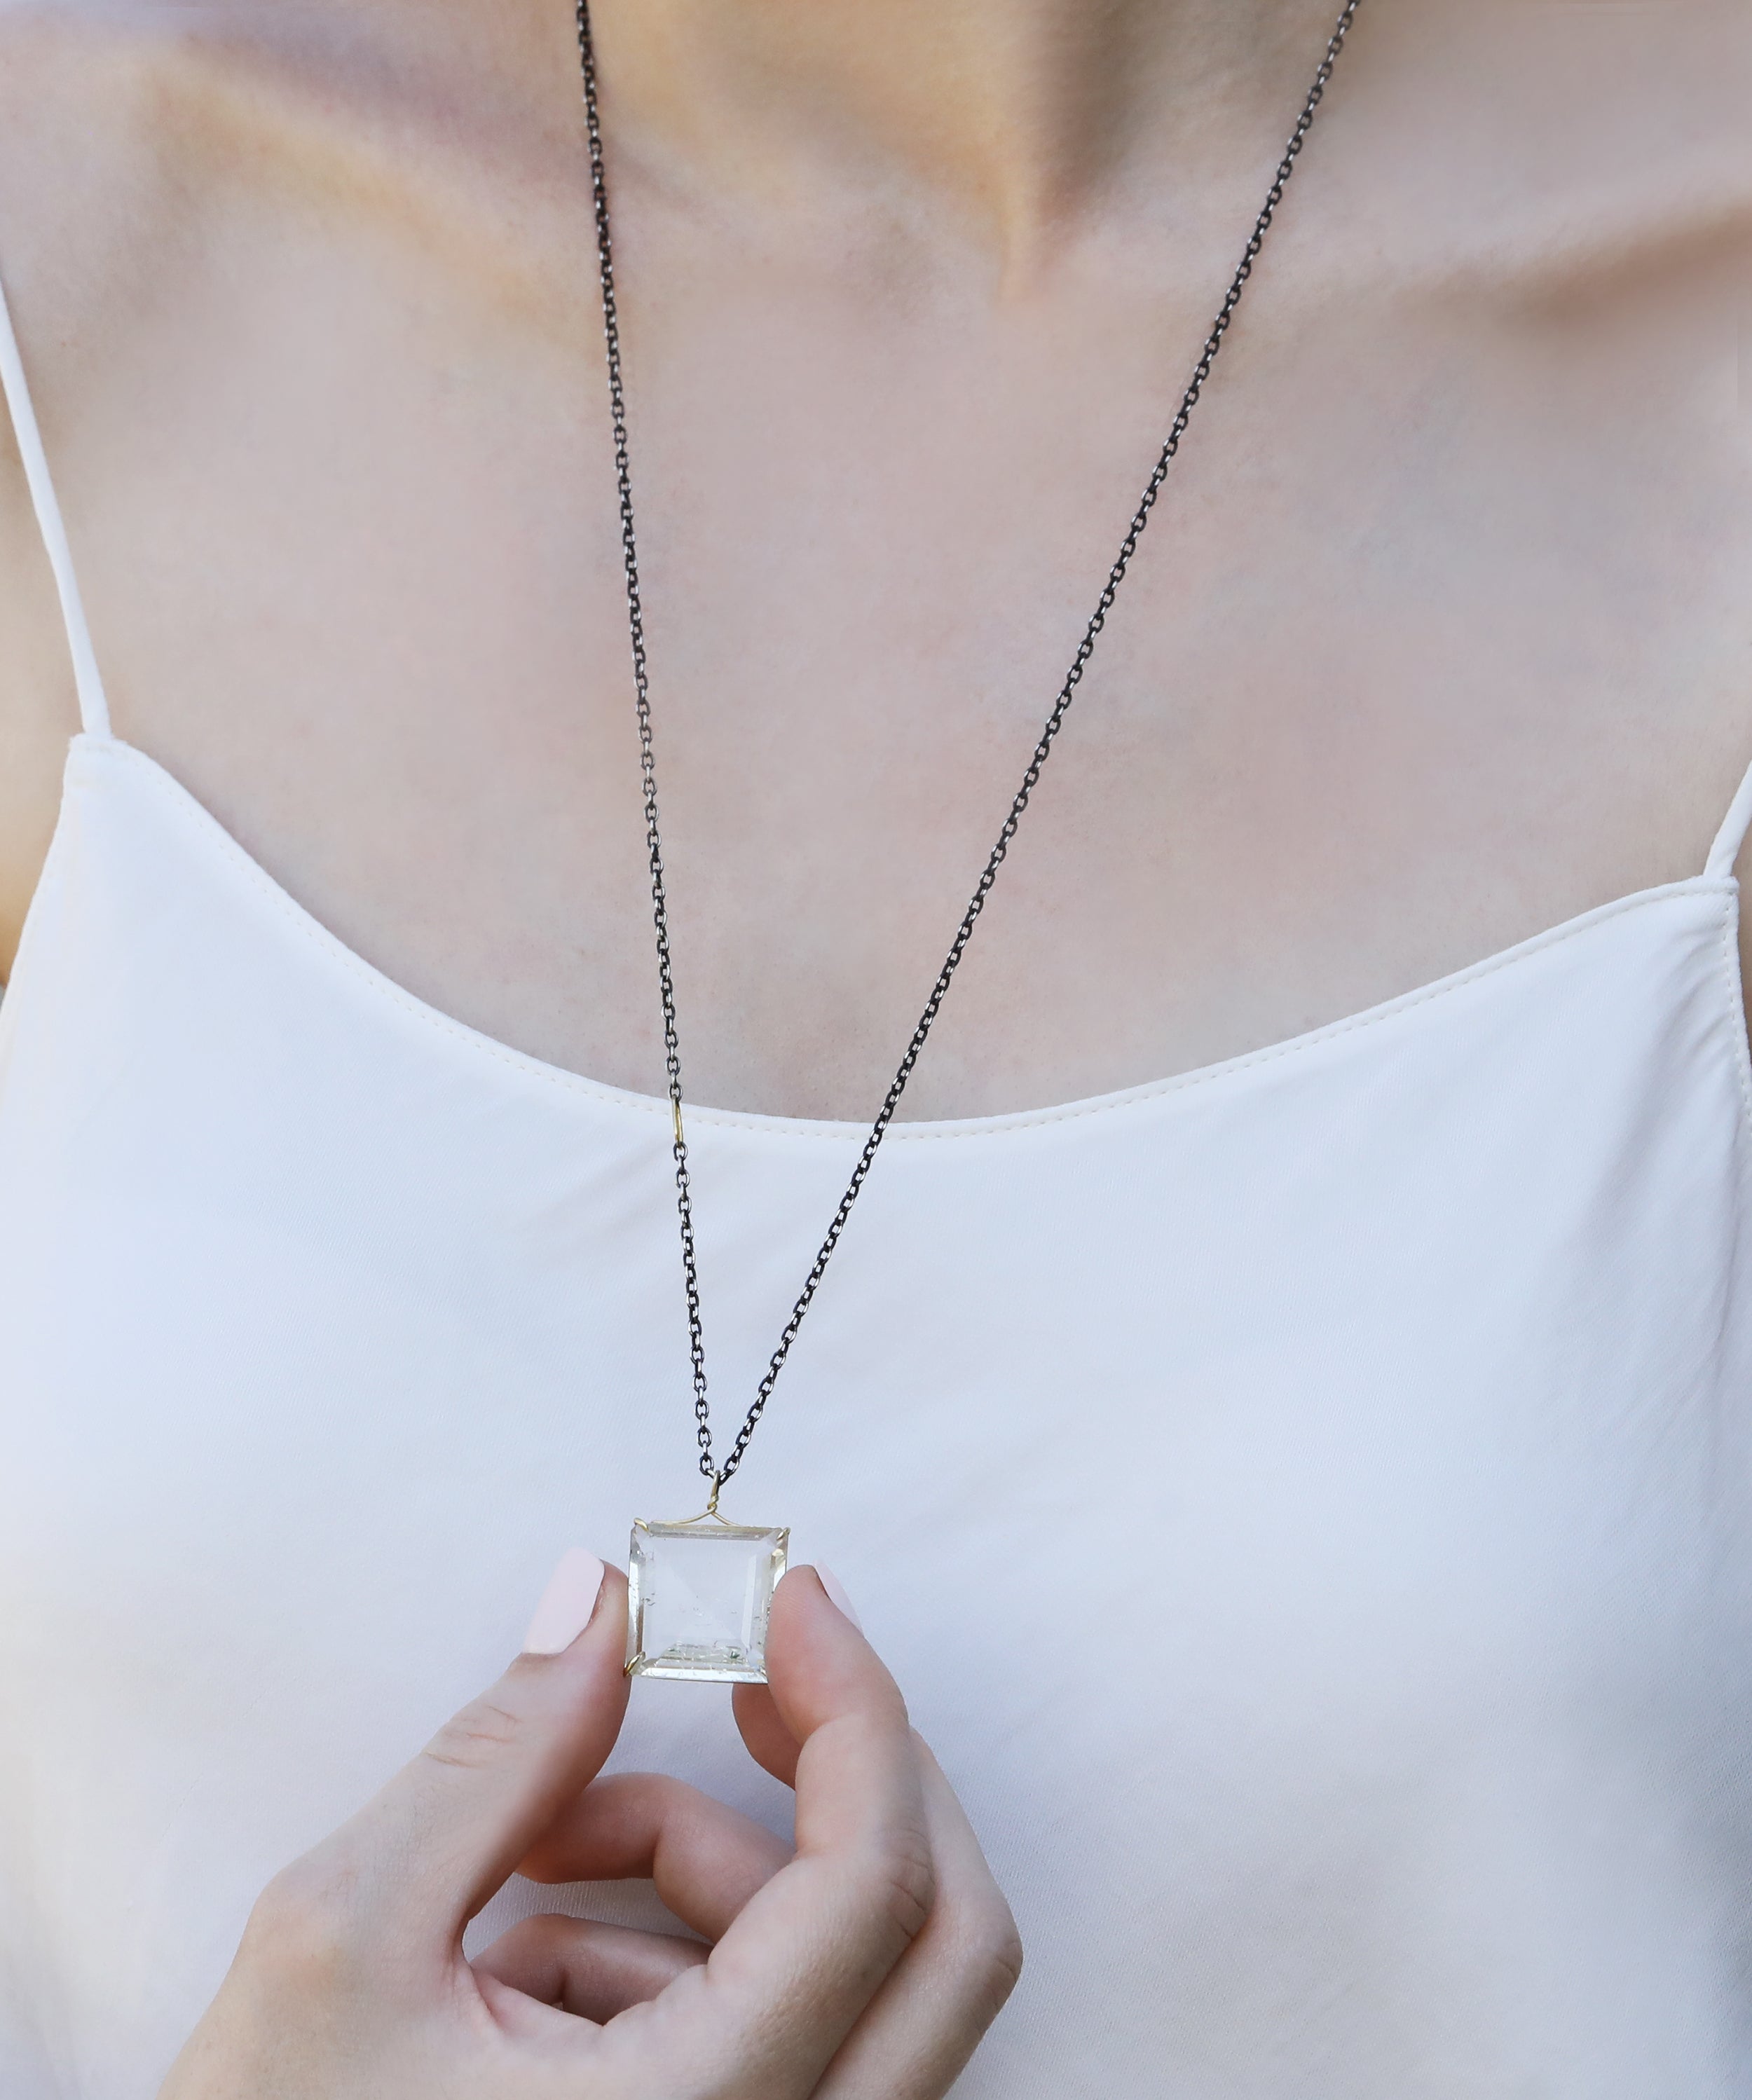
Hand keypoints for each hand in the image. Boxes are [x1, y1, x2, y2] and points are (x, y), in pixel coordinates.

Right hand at [159, 1558, 1020, 2098]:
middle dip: (857, 1772)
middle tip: (752, 1677)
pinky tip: (527, 1958)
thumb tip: (599, 1604)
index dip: (855, 1708)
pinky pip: (778, 2031)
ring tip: (530, 1857)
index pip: (871, 1888)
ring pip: (849, 1977)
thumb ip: (498, 1756)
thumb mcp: (343, 1937)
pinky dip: (678, 1953)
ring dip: (712, 1868)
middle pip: (946, 1944)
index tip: (793, 1596)